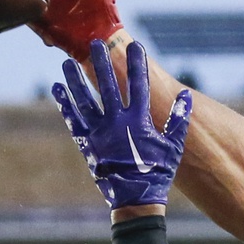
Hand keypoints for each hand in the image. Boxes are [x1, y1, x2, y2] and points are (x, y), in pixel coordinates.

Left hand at [55, 41, 190, 211]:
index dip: (137, 64)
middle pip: (108, 85)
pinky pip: (73, 120)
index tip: (136, 46)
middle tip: (95, 43)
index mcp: (139, 121)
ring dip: (75, 79)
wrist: (134, 200)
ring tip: (67, 62)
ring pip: (84, 99)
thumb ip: (178, 121)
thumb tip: (185, 96)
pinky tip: (58, 88)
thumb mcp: (173, 148)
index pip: (139, 85)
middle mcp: (117, 122)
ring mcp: (99, 133)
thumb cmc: (156, 174)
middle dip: (102, 62)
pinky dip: (65, 104)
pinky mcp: (87, 144)